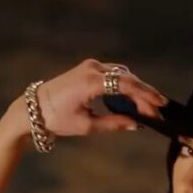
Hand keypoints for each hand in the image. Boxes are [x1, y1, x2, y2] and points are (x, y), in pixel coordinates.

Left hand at [31, 59, 167, 136]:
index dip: (145, 96)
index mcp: (91, 82)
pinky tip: (131, 98)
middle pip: (127, 78)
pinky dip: (124, 85)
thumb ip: (113, 123)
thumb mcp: (86, 126)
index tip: (159, 106)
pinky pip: (113, 74)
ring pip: (122, 74)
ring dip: (135, 88)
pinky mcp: (87, 69)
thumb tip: (136, 124)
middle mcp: (92, 69)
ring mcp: (89, 66)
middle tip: (158, 108)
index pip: (126, 86)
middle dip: (144, 94)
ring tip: (147, 106)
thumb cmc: (57, 119)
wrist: (33, 109)